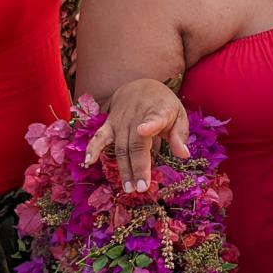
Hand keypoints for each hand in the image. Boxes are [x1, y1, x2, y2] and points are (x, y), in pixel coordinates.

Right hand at [84, 78, 189, 192]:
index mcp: (158, 111)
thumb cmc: (163, 105)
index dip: (149, 125)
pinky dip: (93, 148)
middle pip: (136, 144)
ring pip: (121, 147)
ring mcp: (121, 120)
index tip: (143, 130)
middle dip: (138, 166)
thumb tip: (184, 155)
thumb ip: (180, 134)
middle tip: (141, 188)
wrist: (140, 84)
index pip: (154, 118)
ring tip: (128, 188)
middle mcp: (137, 117)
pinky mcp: (109, 123)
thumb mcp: (178, 114)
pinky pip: (100, 136)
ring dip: (124, 169)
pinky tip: (88, 161)